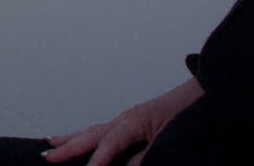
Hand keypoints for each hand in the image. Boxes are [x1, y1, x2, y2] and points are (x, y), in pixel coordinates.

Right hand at [42, 78, 202, 165]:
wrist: (207, 94)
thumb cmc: (190, 113)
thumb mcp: (169, 138)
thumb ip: (147, 155)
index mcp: (133, 121)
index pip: (109, 145)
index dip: (97, 160)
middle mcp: (125, 119)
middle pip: (91, 135)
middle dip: (69, 147)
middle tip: (47, 157)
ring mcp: (127, 119)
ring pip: (94, 131)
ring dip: (72, 139)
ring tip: (51, 143)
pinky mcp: (133, 123)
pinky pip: (104, 131)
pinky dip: (89, 137)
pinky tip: (83, 139)